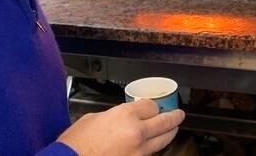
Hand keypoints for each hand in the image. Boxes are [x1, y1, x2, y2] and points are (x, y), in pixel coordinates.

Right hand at [57, 99, 184, 155]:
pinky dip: (152, 150)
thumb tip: (122, 117)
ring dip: (169, 134)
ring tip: (173, 129)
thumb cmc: (76, 144)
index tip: (154, 107)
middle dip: (174, 117)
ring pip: (162, 142)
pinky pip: (149, 155)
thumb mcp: (95, 118)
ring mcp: (138, 152)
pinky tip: (153, 146)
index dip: (152, 106)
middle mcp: (136, 133)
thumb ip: (114, 115)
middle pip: (164, 122)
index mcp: (125, 115)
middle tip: (179, 115)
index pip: (151, 106)